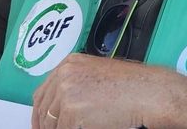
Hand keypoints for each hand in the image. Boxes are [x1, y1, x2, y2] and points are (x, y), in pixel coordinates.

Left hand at [31, 54, 186, 128]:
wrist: (147, 91)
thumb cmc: (131, 84)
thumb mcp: (96, 74)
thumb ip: (75, 84)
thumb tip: (59, 105)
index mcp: (68, 64)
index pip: (42, 93)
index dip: (39, 112)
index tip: (41, 123)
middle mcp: (64, 76)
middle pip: (43, 109)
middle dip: (45, 124)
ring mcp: (66, 93)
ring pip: (52, 123)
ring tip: (79, 127)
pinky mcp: (72, 112)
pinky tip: (87, 128)